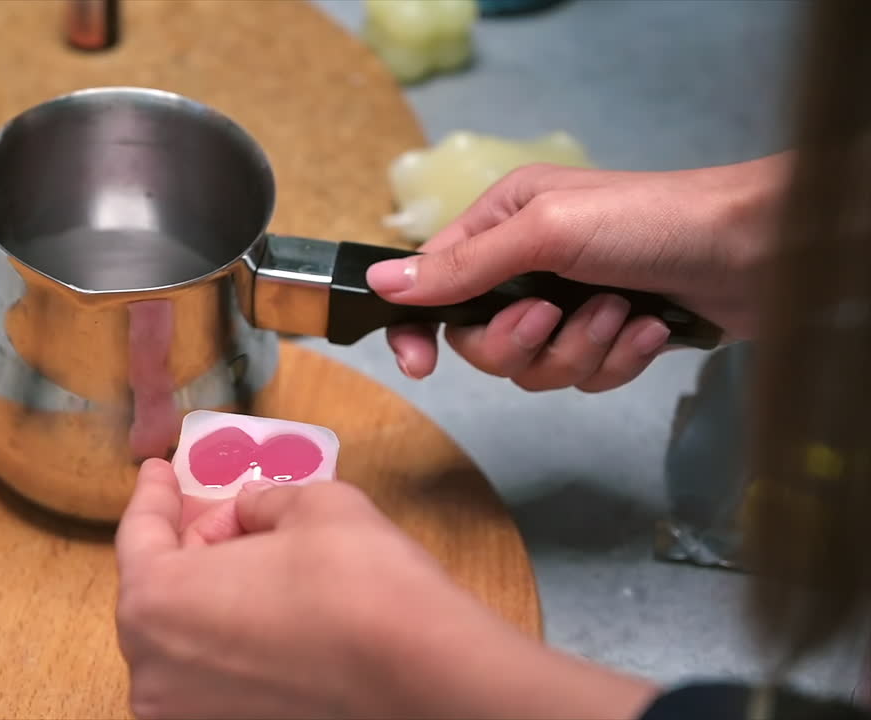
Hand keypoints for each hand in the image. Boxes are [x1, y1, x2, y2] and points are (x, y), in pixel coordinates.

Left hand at [114, 459, 656, 718]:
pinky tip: (271, 616)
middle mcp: (155, 671)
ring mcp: (189, 715)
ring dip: (211, 596)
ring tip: (261, 564)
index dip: (152, 494)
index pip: (137, 535)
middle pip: (157, 592)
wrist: (423, 671)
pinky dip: (229, 643)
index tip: (158, 471)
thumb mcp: (308, 503)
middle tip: (230, 514)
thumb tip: (250, 510)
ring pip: (184, 640)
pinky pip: (213, 677)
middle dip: (192, 545)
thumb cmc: (359, 582)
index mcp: (155, 602)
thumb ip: (259, 501)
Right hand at [367, 155, 787, 390]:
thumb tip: (381, 283)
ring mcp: (571, 305)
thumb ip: (463, 266)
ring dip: (581, 349)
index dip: (417, 328)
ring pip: (534, 368)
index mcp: (503, 225)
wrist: (759, 251)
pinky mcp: (612, 338)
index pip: (433, 285)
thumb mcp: (546, 233)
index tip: (419, 365)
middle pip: (481, 341)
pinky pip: (585, 376)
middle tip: (554, 314)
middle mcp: (528, 266)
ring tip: (622, 313)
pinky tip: (650, 329)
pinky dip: (617, 359)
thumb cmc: (651, 221)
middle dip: (522, 341)